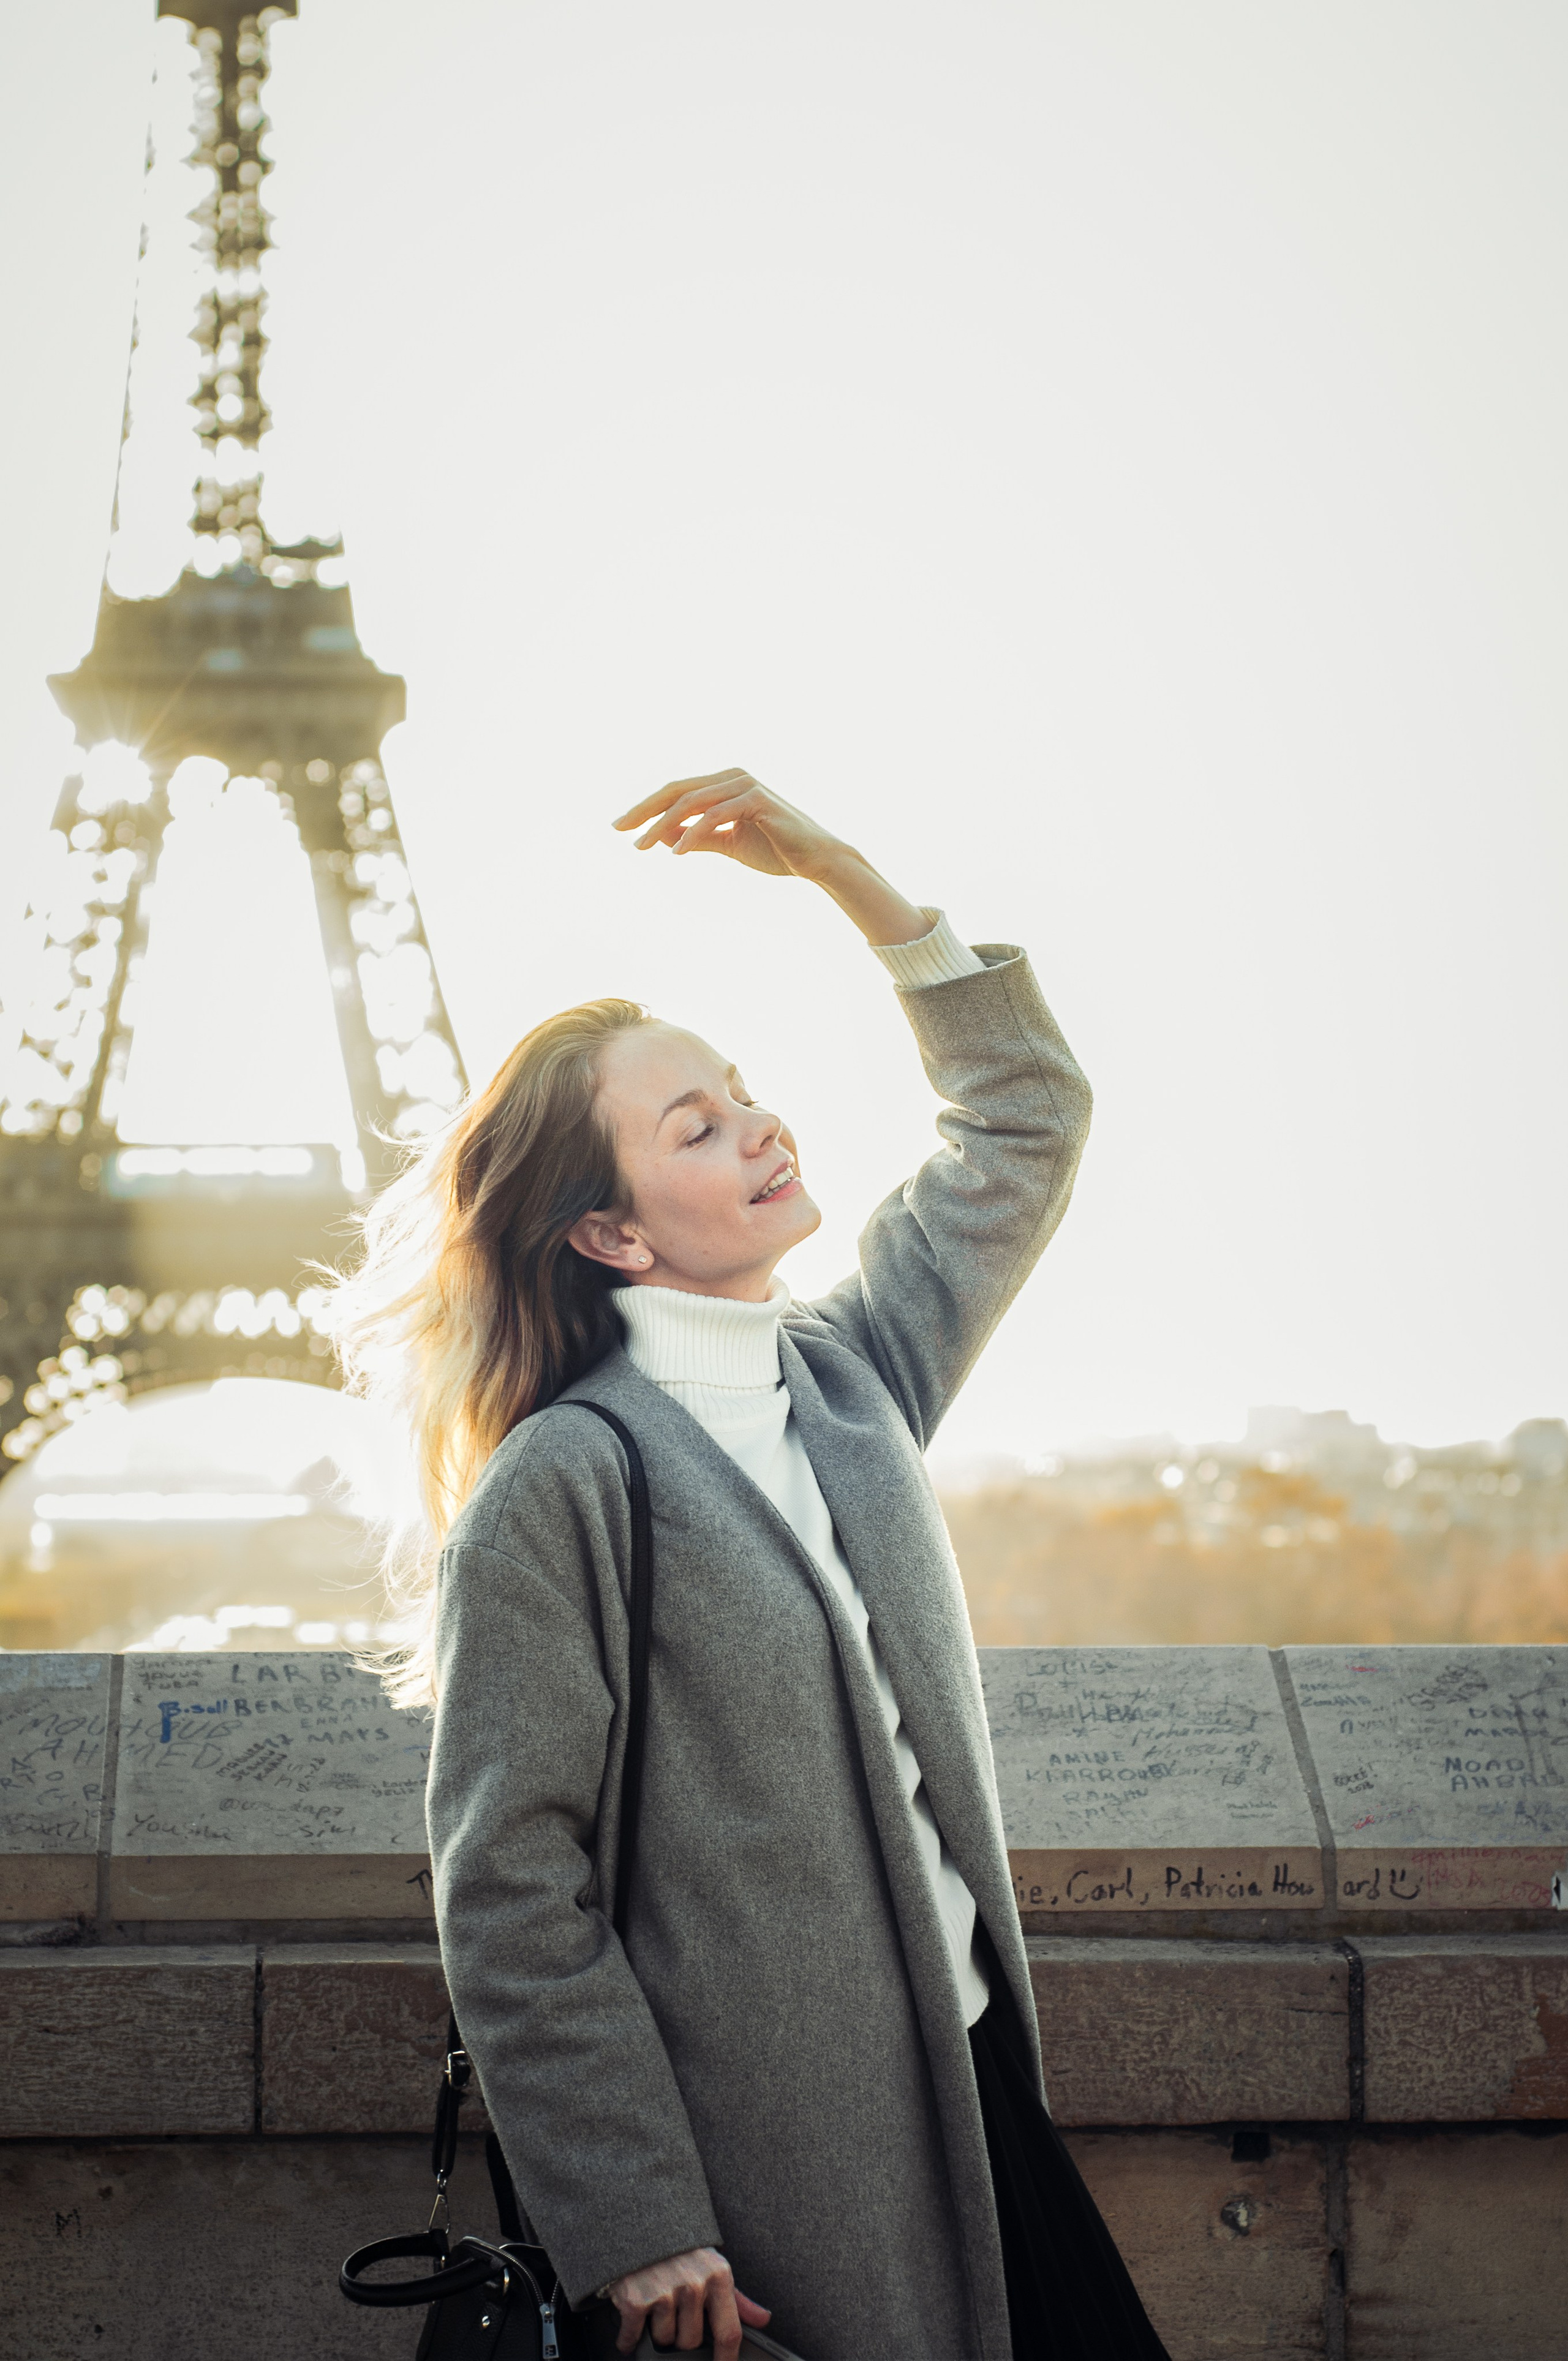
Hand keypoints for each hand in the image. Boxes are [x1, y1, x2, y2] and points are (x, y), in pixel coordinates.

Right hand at [605, 2245, 770, 2357]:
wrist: (639, 2222)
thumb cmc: (680, 2249)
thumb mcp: (713, 2267)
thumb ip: (739, 2299)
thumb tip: (764, 2319)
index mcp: (718, 2277)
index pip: (729, 2333)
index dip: (726, 2359)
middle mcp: (694, 2284)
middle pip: (691, 2342)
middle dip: (681, 2334)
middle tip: (673, 2309)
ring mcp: (664, 2292)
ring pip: (665, 2340)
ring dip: (656, 2330)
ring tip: (654, 2302)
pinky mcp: (636, 2299)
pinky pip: (634, 2337)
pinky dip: (629, 2337)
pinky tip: (633, 2319)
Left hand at [614, 768, 845, 882]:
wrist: (815, 860)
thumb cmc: (774, 849)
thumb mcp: (727, 844)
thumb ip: (697, 837)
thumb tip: (662, 836)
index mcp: (724, 784)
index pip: (676, 792)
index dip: (646, 808)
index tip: (620, 827)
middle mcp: (733, 777)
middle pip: (677, 790)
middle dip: (644, 810)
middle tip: (619, 829)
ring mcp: (745, 785)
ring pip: (692, 802)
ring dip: (663, 825)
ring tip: (643, 846)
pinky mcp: (757, 800)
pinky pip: (716, 815)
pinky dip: (694, 833)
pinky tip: (676, 851)